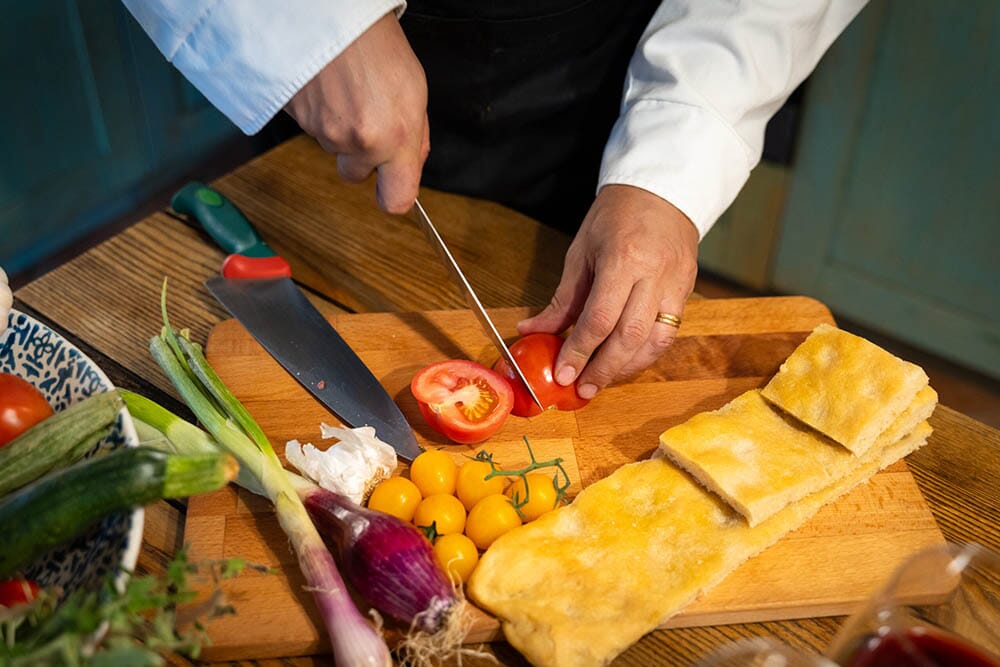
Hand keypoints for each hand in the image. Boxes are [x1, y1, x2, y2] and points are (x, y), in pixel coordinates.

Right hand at [284, 12, 428, 213]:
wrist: (325, 13)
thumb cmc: (373, 41)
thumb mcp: (414, 88)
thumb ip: (414, 134)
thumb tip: (411, 161)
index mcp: (394, 137)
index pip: (396, 200)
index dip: (393, 195)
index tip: (393, 187)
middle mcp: (358, 142)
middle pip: (355, 175)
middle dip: (360, 156)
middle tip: (367, 117)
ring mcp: (323, 133)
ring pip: (333, 148)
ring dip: (340, 128)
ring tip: (347, 90)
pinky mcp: (297, 121)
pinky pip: (313, 129)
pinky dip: (320, 113)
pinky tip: (329, 86)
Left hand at [517, 185, 699, 398]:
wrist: (662, 191)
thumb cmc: (616, 216)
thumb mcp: (581, 251)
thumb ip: (563, 298)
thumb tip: (534, 330)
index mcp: (623, 260)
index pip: (599, 319)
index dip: (580, 351)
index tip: (564, 374)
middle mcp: (654, 276)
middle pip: (629, 337)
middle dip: (604, 369)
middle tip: (582, 389)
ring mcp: (676, 284)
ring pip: (655, 341)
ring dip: (627, 368)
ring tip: (603, 381)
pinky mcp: (687, 290)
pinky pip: (669, 333)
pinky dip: (646, 353)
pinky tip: (627, 363)